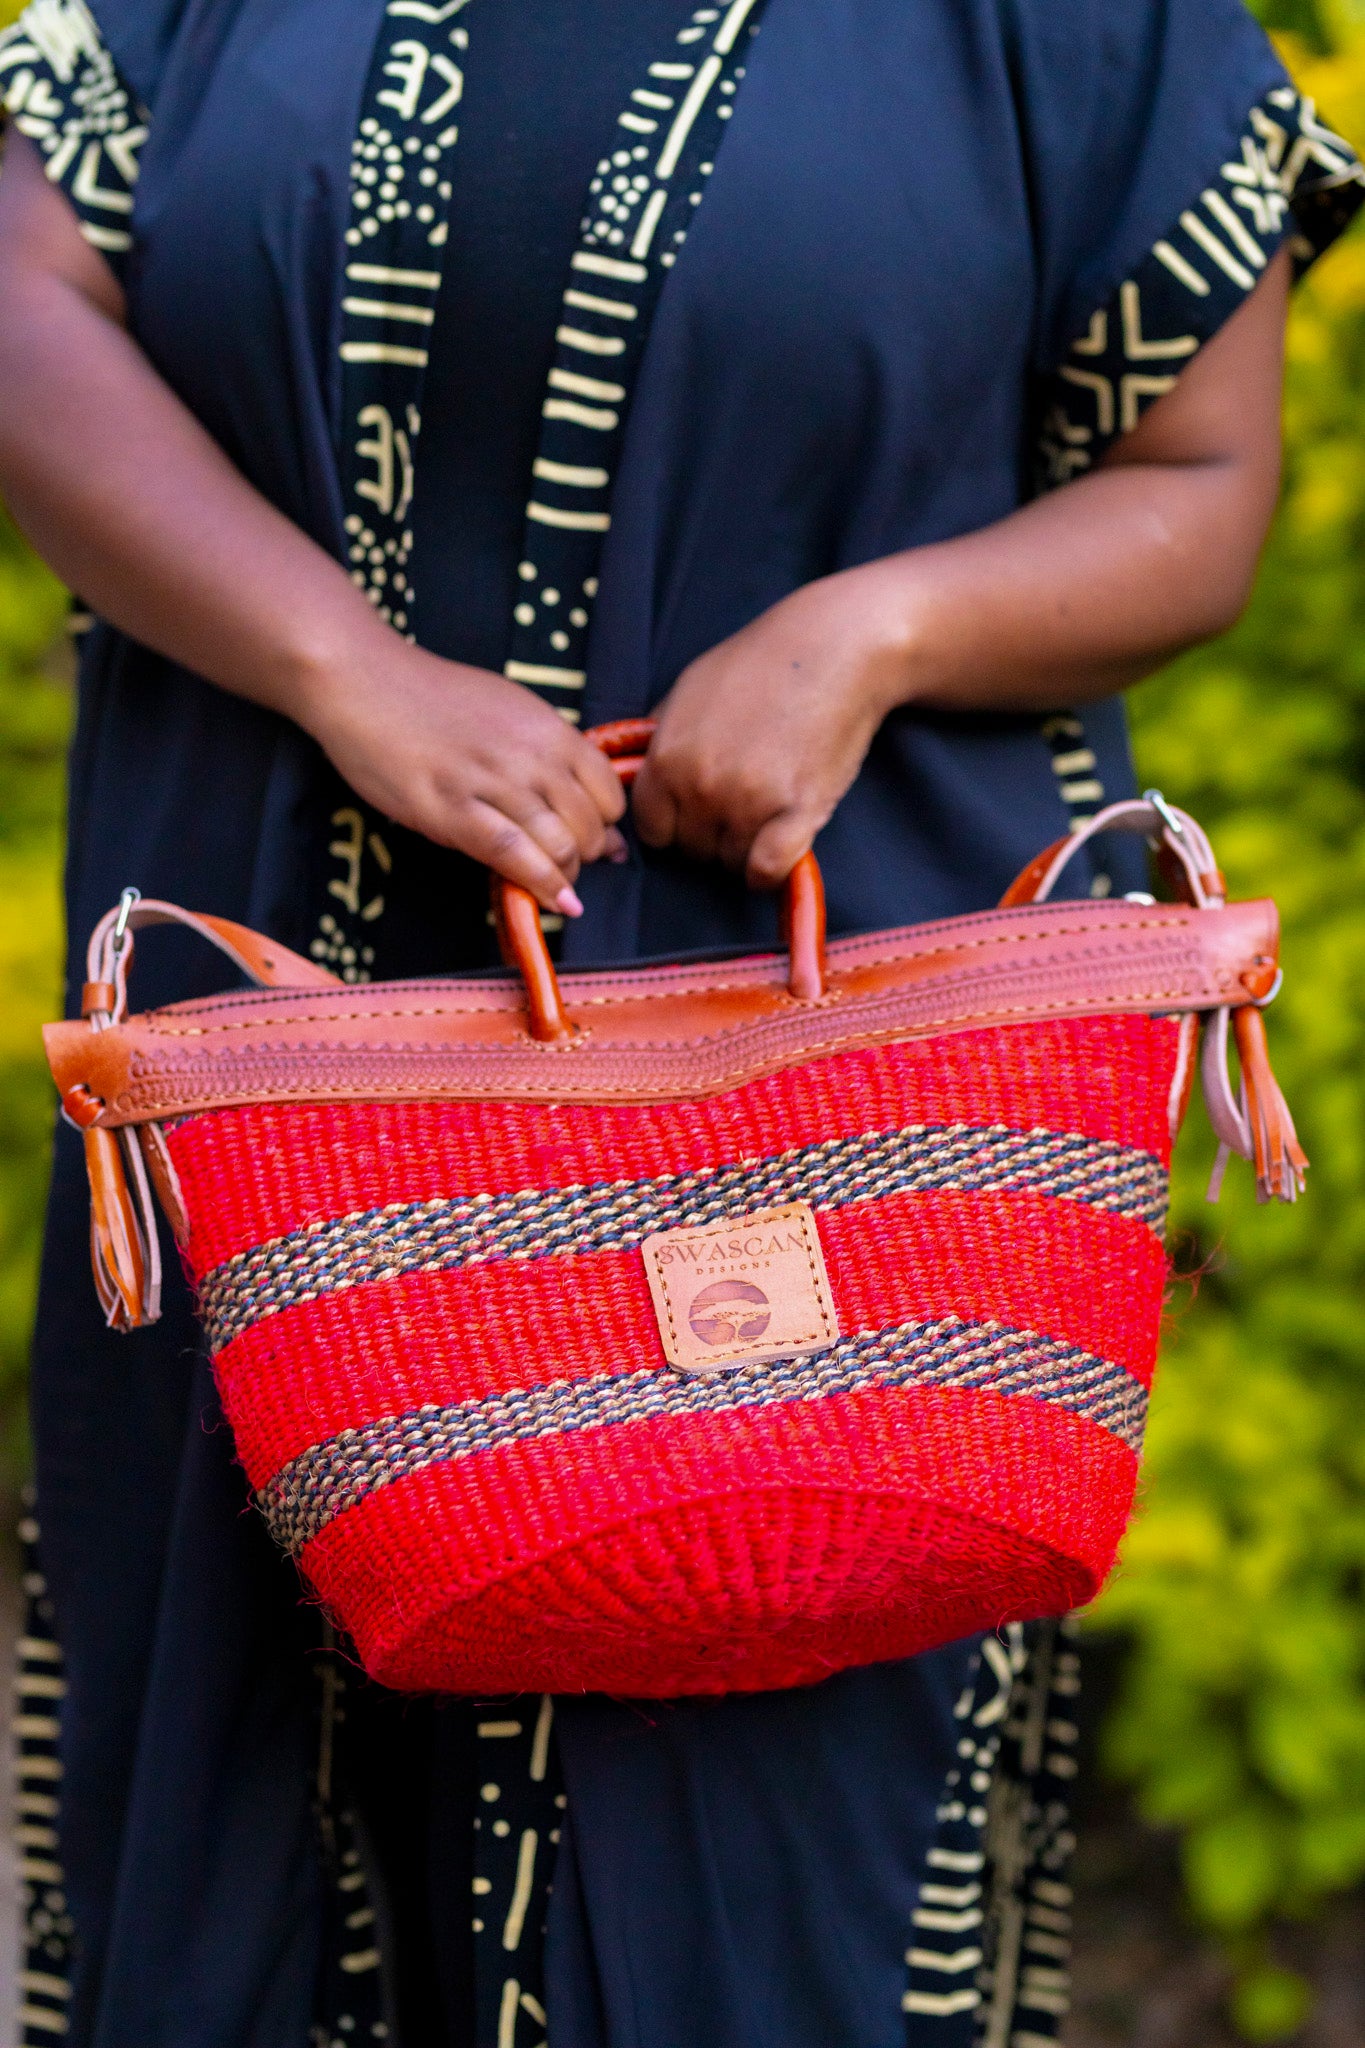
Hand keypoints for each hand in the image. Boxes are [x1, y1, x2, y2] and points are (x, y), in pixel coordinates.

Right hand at [301, 645, 626, 914]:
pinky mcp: (451, 810)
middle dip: (588, 855)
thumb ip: (547, 751)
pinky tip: (557, 903)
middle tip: (569, 863)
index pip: (608, 790)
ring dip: (565, 876)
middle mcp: (529, 755)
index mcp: (547, 728)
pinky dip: (543, 885)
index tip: (595, 836)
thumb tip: (589, 800)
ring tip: (557, 884)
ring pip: (558, 845)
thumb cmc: (433, 698)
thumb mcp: (508, 709)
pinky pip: (513, 856)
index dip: (606, 822)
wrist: (364, 681)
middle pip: (589, 824)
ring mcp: (491, 783)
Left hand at [632, 564, 911, 886]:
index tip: (694, 813)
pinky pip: (767, 870)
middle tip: (739, 803)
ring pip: (730, 861)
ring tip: (765, 810)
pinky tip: (778, 845)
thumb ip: (662, 738)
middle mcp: (702, 787)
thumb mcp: (688, 689)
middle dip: (710, 835)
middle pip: (691, 849)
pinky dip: (769, 869)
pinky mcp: (798, 814)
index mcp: (668, 758)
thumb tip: (643, 773)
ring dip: (745, 846)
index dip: (673, 825)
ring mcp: (750, 803)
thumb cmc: (760, 663)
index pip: (652, 830)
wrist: (833, 650)